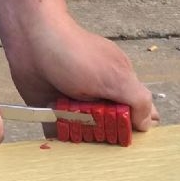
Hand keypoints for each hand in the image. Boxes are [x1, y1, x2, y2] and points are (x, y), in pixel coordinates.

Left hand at [1, 13, 158, 132]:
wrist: (31, 39)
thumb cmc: (75, 53)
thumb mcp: (116, 75)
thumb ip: (138, 100)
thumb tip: (147, 125)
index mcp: (118, 85)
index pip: (135, 115)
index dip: (133, 130)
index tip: (127, 140)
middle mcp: (99, 97)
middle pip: (111, 130)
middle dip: (107, 138)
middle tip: (99, 134)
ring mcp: (76, 106)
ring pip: (87, 137)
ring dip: (84, 141)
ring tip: (77, 132)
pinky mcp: (53, 113)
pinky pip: (61, 136)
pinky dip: (62, 140)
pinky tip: (60, 138)